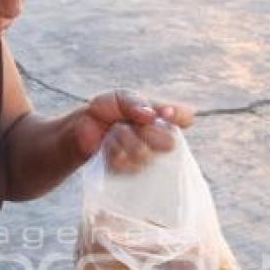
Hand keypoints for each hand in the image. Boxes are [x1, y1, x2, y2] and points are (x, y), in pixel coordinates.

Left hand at [73, 90, 194, 169]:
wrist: (84, 127)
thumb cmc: (107, 110)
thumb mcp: (119, 97)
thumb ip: (134, 102)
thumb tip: (151, 115)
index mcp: (163, 117)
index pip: (186, 117)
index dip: (179, 116)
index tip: (165, 113)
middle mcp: (159, 139)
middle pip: (169, 142)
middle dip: (146, 131)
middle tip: (131, 122)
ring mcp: (146, 158)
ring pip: (143, 153)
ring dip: (123, 138)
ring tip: (114, 131)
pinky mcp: (129, 172)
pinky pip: (126, 164)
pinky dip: (113, 151)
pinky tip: (108, 146)